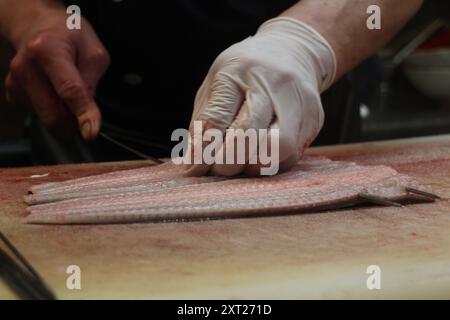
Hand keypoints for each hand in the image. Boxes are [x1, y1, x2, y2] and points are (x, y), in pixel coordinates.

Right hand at [4, 7, 108, 139]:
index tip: (91, 132)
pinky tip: (54, 90)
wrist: (38, 25)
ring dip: (63, 113)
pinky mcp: (12, 92)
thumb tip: (87, 111)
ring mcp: (15, 81)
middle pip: (53, 113)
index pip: (68, 91)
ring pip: (46, 117)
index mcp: (48, 51)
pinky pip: (38, 113)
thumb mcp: (94, 52)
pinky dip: (52, 108)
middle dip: (74, 119)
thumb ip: (92, 81)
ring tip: (67, 89)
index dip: (83, 114)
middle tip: (85, 108)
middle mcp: (25, 67)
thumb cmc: (69, 35)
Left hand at [188, 17, 335, 175]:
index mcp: (239, 71)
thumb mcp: (217, 84)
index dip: (205, 148)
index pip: (218, 117)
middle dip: (229, 160)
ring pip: (278, 147)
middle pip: (249, 133)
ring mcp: (298, 100)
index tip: (199, 165)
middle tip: (220, 169)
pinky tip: (262, 156)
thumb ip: (204, 122)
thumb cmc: (246, 72)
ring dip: (255, 164)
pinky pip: (293, 153)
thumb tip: (194, 164)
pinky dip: (273, 163)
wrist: (293, 50)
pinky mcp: (315, 117)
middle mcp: (272, 82)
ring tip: (242, 164)